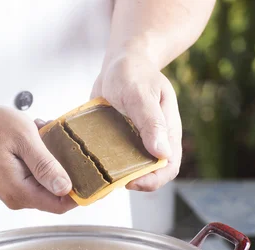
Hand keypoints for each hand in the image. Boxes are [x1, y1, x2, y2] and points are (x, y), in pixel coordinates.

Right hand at [0, 105, 76, 213]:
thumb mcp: (24, 139)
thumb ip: (46, 165)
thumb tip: (66, 188)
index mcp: (20, 191)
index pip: (61, 205)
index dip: (81, 194)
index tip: (97, 176)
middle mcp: (17, 198)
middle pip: (57, 196)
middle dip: (67, 170)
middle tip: (64, 142)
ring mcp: (15, 192)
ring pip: (49, 184)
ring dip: (54, 161)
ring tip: (44, 135)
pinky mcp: (14, 184)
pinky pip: (38, 178)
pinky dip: (43, 160)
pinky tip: (37, 139)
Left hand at [91, 55, 181, 190]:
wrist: (119, 62)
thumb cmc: (134, 72)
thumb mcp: (141, 93)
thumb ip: (150, 121)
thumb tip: (162, 154)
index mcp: (167, 132)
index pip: (168, 168)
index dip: (153, 180)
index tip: (131, 182)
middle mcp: (152, 141)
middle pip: (147, 174)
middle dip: (129, 181)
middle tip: (106, 179)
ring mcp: (134, 142)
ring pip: (128, 169)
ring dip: (113, 175)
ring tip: (94, 173)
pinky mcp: (116, 140)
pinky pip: (111, 159)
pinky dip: (101, 164)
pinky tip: (86, 163)